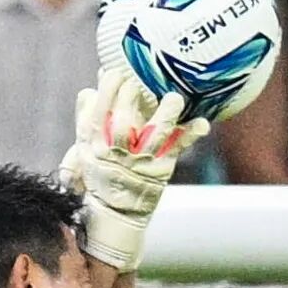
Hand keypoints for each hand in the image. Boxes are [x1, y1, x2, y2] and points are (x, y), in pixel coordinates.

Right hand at [68, 68, 208, 272]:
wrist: (114, 213)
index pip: (99, 108)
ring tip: (174, 98)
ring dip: (165, 114)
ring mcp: (140, 159)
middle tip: (141, 84)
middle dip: (133, 95)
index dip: (109, 86)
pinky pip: (178, 147)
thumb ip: (87, 118)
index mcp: (95, 141)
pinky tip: (202, 122)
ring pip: (154, 132)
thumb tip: (90, 90)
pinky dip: (191, 134)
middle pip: (124, 118)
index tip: (118, 73)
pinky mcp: (161, 167)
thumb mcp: (85, 148)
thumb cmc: (100, 175)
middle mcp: (117, 150)